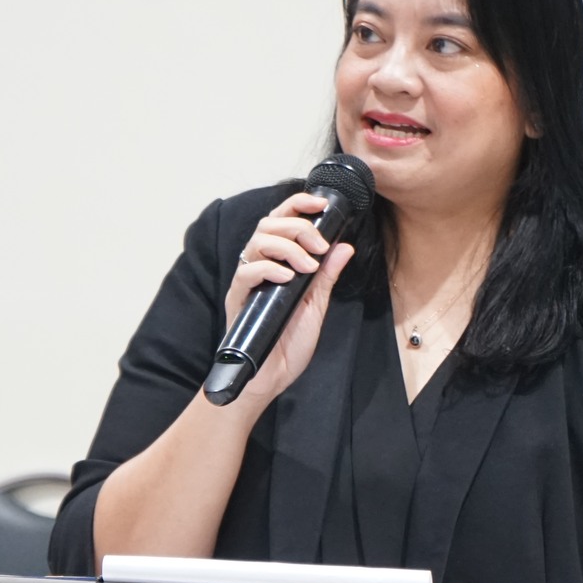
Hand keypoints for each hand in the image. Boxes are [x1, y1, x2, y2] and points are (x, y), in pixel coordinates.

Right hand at [223, 191, 356, 405]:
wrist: (268, 378)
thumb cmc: (287, 344)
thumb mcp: (316, 306)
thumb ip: (327, 276)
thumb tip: (344, 246)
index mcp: (277, 263)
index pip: (282, 220)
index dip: (299, 205)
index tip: (322, 204)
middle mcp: (259, 266)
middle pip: (269, 224)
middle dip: (299, 228)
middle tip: (319, 247)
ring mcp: (247, 281)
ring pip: (257, 241)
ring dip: (288, 247)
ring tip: (307, 267)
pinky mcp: (237, 298)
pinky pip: (247, 271)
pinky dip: (270, 268)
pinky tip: (288, 278)